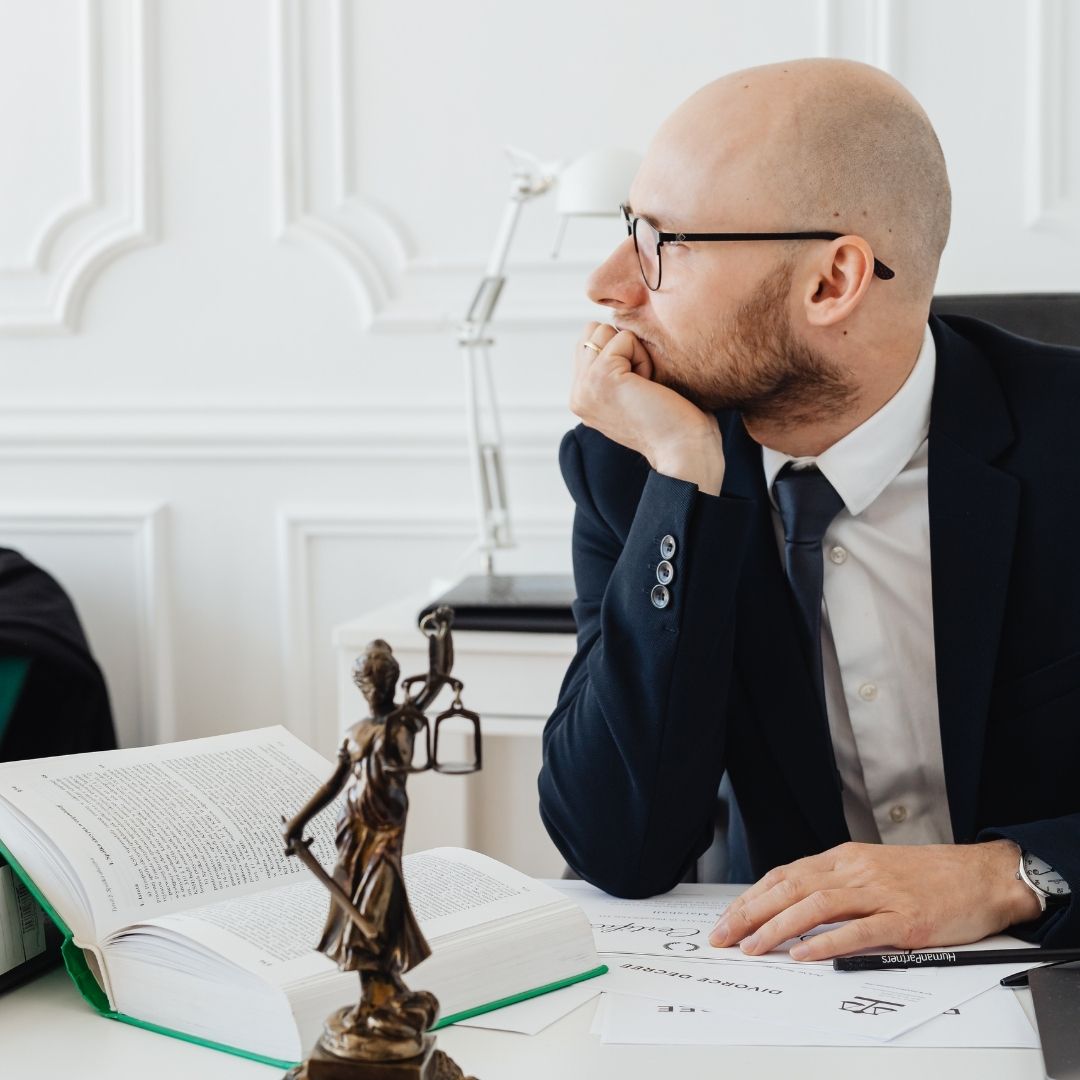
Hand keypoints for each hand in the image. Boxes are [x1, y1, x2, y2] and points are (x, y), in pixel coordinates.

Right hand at [570, 323, 725, 494]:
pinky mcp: (600, 378)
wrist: (684, 451)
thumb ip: (613, 367)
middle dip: (624, 348)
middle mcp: (577, 394)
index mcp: (582, 398)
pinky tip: (650, 386)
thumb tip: (614, 330)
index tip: (640, 389)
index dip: (622, 353)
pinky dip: (643, 357)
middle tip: (643, 384)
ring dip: (634, 352)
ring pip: (604, 331)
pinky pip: (624, 339)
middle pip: (593, 332)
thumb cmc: (675, 423)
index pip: (589, 343)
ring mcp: (585, 387)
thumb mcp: (632, 392)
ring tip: (646, 385)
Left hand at [708, 840, 1041, 960]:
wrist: (981, 875)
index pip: (784, 876)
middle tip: (724, 936)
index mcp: (844, 859)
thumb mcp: (872, 869)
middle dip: (751, 913)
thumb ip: (836, 884)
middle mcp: (855, 871)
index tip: (727, 920)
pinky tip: (805, 954)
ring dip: (779, 928)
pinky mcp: (903, 919)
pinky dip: (828, 942)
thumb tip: (793, 907)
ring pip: (817, 906)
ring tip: (753, 947)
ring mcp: (879, 893)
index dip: (751, 898)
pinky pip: (859, 930)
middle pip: (791, 888)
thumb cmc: (928, 876)